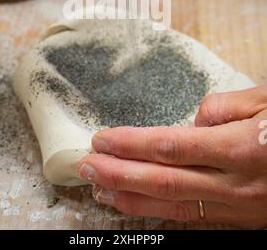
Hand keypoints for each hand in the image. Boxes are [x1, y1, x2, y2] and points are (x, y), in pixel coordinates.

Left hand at [78, 86, 266, 227]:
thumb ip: (226, 107)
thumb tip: (191, 122)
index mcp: (241, 147)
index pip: (171, 145)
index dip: (131, 143)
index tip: (102, 137)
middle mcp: (235, 183)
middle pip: (164, 180)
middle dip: (120, 173)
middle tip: (86, 165)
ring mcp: (238, 208)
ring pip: (174, 207)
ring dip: (131, 197)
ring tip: (100, 188)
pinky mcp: (241, 220)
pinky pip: (193, 219)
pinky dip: (160, 212)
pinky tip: (138, 204)